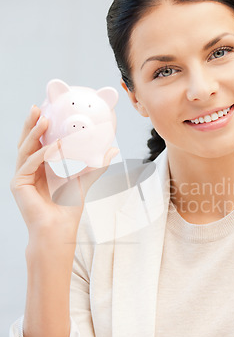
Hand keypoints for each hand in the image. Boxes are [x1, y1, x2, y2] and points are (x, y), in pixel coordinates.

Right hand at [10, 105, 118, 235]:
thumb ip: (96, 165)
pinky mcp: (18, 184)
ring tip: (43, 119)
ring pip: (25, 148)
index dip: (42, 127)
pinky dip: (41, 153)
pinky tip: (53, 146)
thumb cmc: (68, 207)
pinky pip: (29, 163)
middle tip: (38, 108)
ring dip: (33, 133)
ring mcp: (21, 177)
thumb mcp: (84, 179)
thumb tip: (112, 150)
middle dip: (32, 124)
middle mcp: (28, 170)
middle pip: (27, 142)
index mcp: (40, 167)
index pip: (39, 142)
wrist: (60, 228)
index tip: (48, 111)